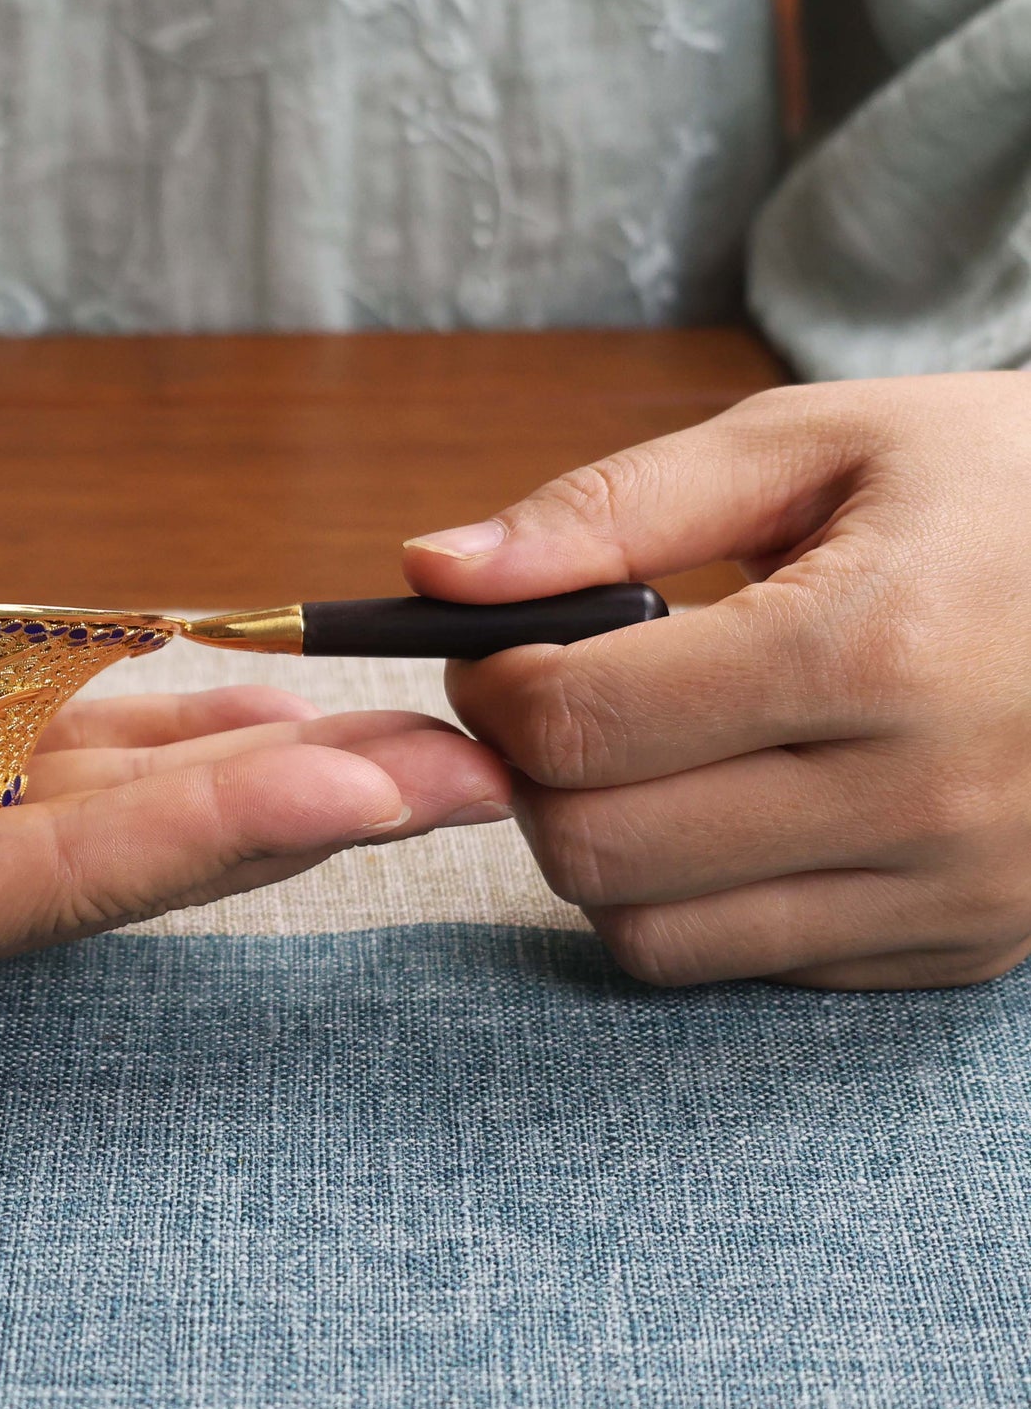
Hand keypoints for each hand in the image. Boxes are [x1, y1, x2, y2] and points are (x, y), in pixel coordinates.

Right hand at [0, 503, 508, 1023]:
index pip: (53, 880)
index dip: (211, 831)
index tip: (366, 784)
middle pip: (123, 850)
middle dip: (297, 807)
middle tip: (474, 768)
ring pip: (106, 798)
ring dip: (257, 762)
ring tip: (415, 734)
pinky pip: (37, 749)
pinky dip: (151, 722)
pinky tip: (253, 693)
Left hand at [401, 372, 1030, 991]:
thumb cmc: (997, 487)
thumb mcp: (814, 443)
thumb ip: (611, 507)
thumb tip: (434, 570)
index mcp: (872, 649)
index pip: (577, 726)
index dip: (490, 684)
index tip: (499, 646)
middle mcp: (920, 800)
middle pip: (594, 850)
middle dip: (528, 774)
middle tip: (554, 702)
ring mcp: (950, 894)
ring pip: (651, 937)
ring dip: (598, 849)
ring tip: (642, 752)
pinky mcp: (960, 950)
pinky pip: (746, 965)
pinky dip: (693, 898)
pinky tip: (733, 803)